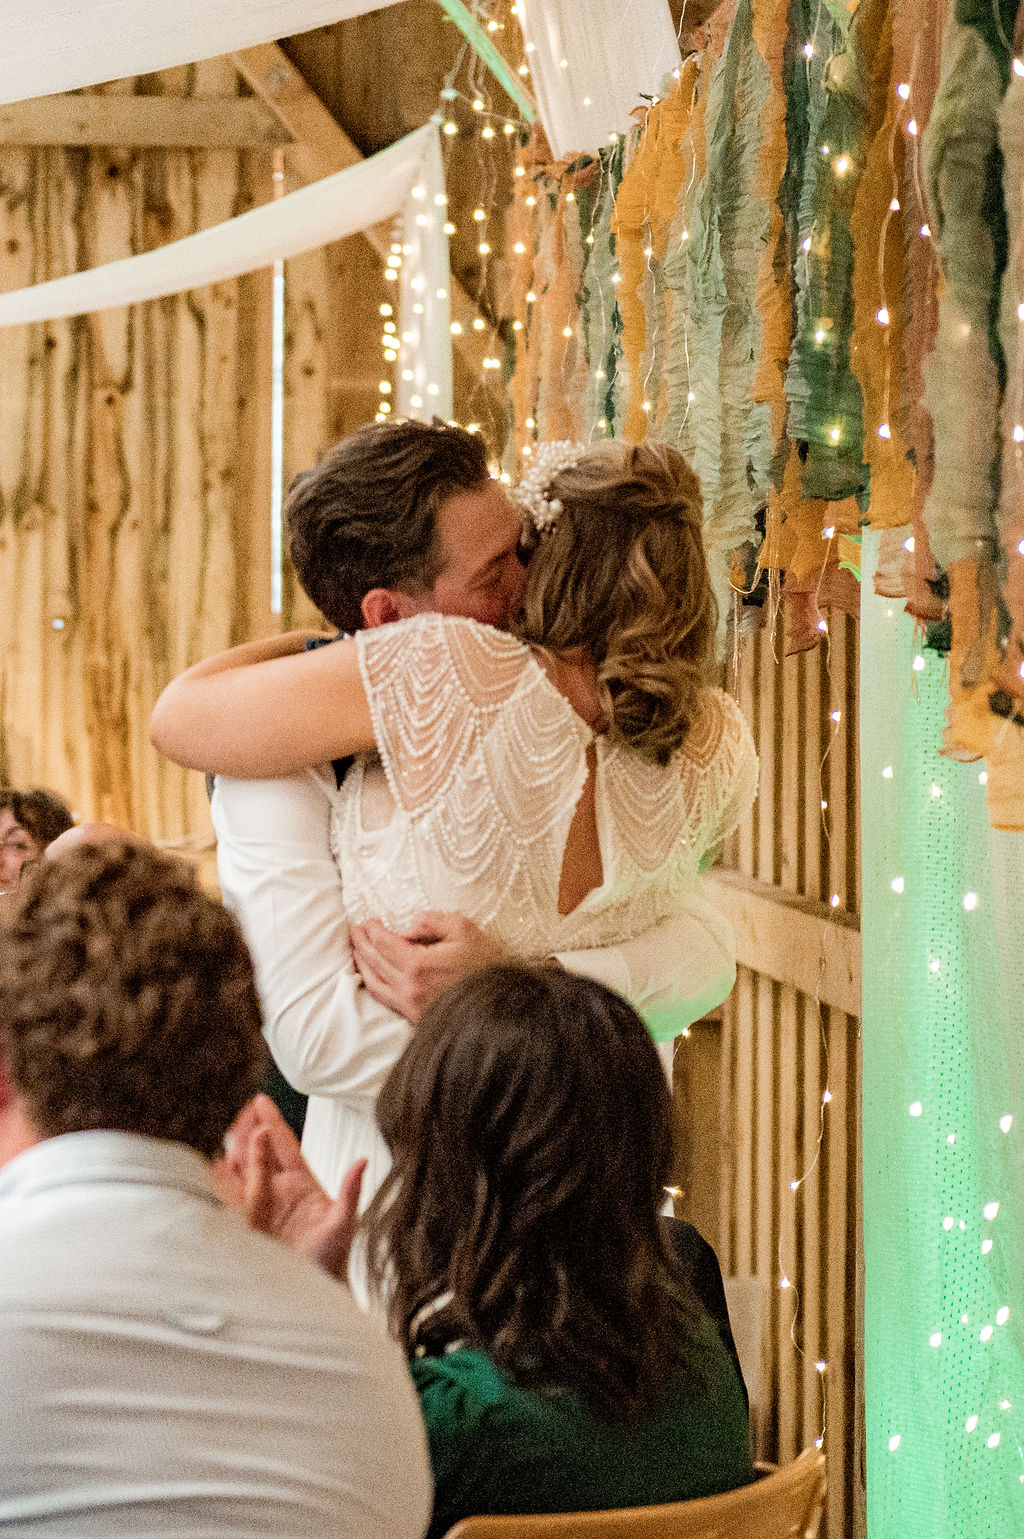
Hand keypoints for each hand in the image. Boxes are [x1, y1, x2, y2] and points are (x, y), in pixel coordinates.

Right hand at [217, 1094, 364, 1281]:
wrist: (311, 1294)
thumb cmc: (331, 1262)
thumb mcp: (344, 1224)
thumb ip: (350, 1192)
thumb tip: (363, 1161)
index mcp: (303, 1185)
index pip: (285, 1146)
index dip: (273, 1123)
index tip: (260, 1102)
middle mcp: (279, 1191)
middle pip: (261, 1152)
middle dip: (250, 1129)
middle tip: (239, 1107)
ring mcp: (261, 1206)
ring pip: (244, 1170)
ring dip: (235, 1150)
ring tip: (226, 1128)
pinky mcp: (246, 1224)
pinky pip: (230, 1197)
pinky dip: (220, 1180)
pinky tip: (212, 1164)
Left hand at [349, 911, 507, 1021]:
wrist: (503, 1004)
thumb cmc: (486, 964)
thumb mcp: (464, 930)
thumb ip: (432, 922)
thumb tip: (409, 926)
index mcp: (418, 965)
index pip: (383, 944)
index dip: (372, 930)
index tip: (368, 920)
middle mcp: (409, 988)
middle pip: (374, 962)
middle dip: (361, 944)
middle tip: (354, 931)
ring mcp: (411, 1005)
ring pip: (374, 983)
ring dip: (361, 965)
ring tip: (355, 951)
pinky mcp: (416, 1017)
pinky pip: (385, 999)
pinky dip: (373, 984)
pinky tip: (371, 976)